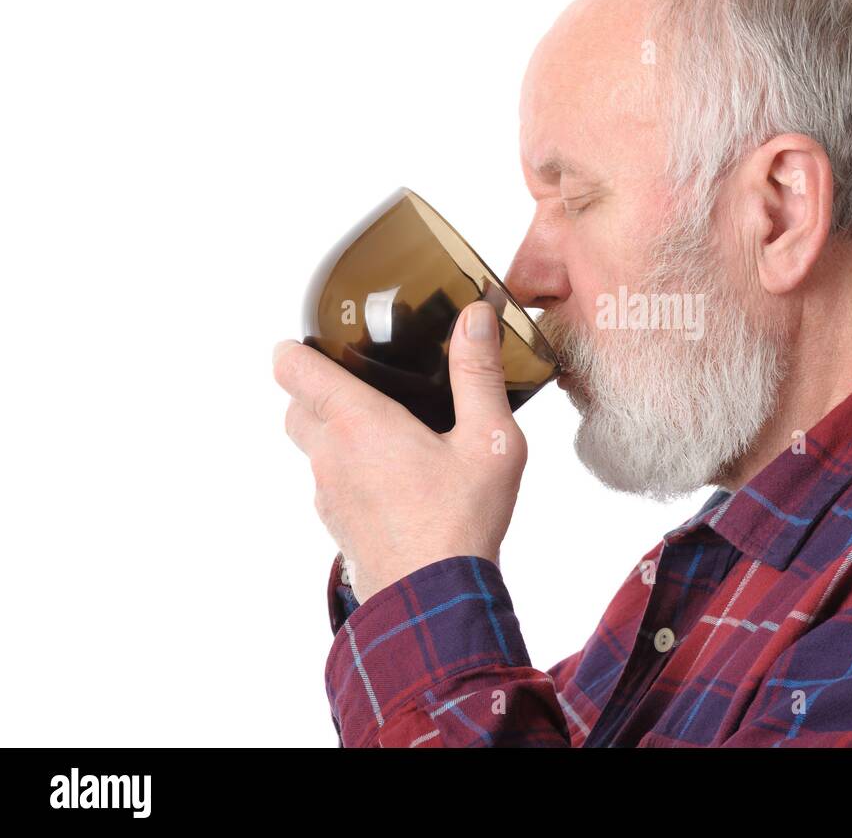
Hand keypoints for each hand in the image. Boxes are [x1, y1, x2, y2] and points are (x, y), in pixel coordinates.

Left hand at [272, 301, 526, 603]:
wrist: (435, 601)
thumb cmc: (460, 520)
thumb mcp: (489, 439)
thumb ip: (479, 374)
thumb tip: (474, 317)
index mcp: (358, 422)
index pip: (293, 369)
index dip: (297, 349)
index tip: (318, 340)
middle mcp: (330, 456)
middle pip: (295, 407)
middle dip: (315, 389)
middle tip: (360, 381)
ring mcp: (329, 496)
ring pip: (313, 451)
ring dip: (334, 435)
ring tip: (385, 433)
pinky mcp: (339, 528)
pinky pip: (331, 487)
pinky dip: (350, 474)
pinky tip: (395, 482)